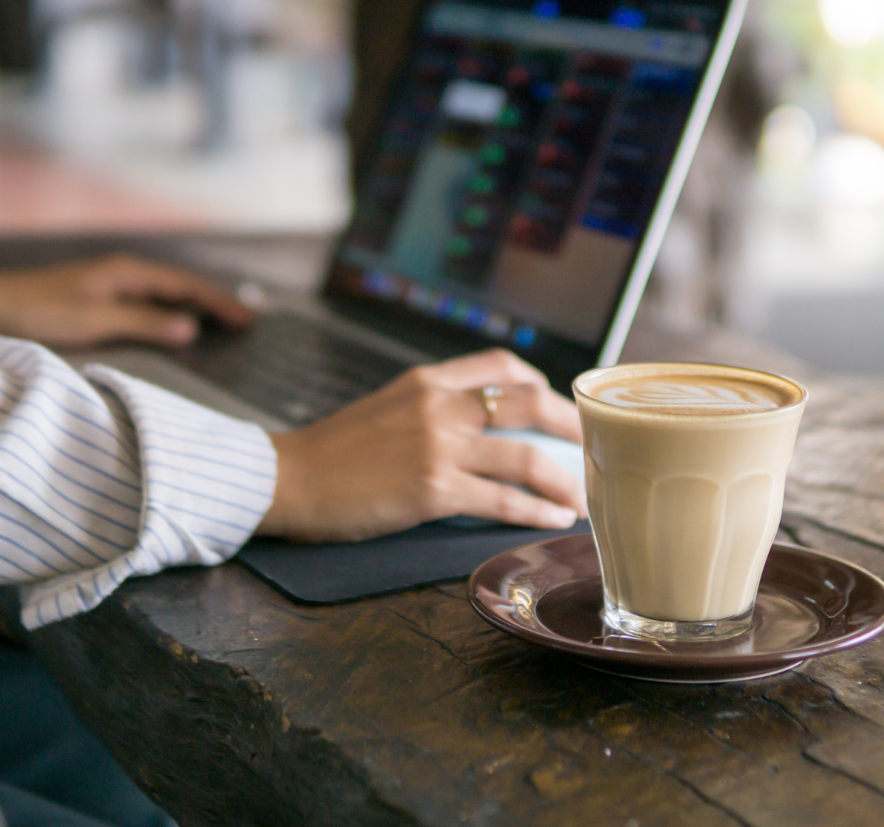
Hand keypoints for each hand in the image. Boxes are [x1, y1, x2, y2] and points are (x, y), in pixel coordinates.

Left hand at [0, 254, 252, 346]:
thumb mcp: (95, 319)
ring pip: (167, 294)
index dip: (218, 303)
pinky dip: (172, 312)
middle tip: (247, 322)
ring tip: (223, 325)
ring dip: (195, 307)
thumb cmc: (39, 309)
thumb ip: (144, 322)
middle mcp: (125, 273)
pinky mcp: (101, 298)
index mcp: (128, 272)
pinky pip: (150, 303)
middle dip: (215, 302)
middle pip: (182, 286)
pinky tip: (177, 326)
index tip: (247, 320)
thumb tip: (190, 328)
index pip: (186, 285)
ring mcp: (113, 284)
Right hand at [258, 349, 585, 541]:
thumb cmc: (334, 452)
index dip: (539, 382)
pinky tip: (552, 518)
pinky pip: (501, 500)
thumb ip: (432, 406)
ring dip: (563, 478)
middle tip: (593, 444)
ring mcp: (437, 447)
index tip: (556, 404)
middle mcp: (438, 405)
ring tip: (581, 495)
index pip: (500, 365)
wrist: (289, 479)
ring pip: (524, 455)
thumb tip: (477, 421)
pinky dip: (535, 510)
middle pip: (527, 401)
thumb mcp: (387, 406)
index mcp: (427, 380)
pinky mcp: (432, 490)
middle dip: (570, 423)